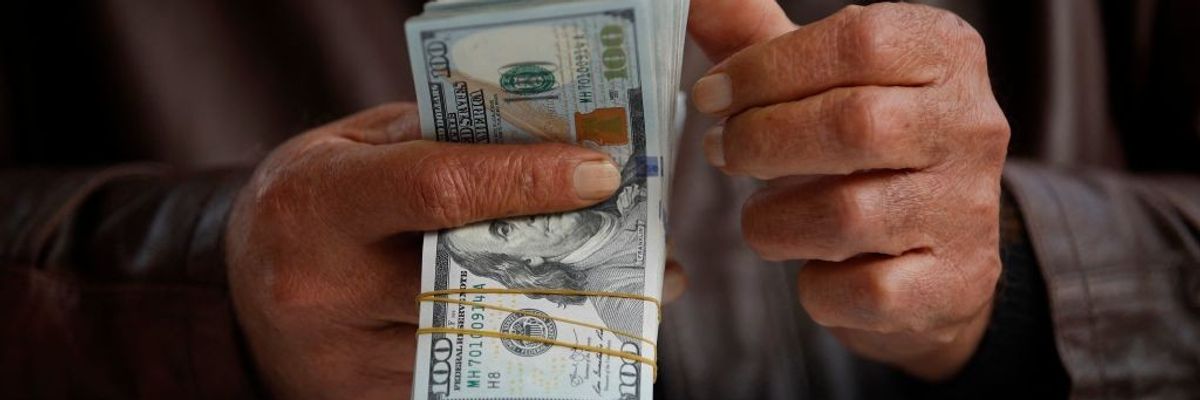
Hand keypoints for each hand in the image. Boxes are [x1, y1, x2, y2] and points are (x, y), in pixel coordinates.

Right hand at [225, 103, 683, 398]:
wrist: (238, 299)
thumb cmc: (310, 205)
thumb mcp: (351, 148)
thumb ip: (436, 141)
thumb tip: (550, 145)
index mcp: (317, 206)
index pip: (439, 190)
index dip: (528, 181)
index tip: (600, 172)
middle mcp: (325, 290)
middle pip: (475, 278)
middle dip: (567, 260)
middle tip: (643, 249)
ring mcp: (344, 360)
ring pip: (481, 341)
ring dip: (559, 315)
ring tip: (616, 291)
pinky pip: (461, 378)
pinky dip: (517, 353)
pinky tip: (558, 331)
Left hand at [689, 1, 1009, 379]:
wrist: (937, 255)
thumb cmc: (862, 152)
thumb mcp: (820, 82)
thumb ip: (757, 38)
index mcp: (945, 54)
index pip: (860, 40)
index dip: (767, 68)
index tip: (710, 94)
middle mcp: (971, 126)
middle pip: (853, 123)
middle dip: (761, 140)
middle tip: (720, 151)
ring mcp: (969, 210)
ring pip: (849, 214)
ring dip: (774, 219)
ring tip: (762, 215)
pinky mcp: (954, 284)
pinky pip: (862, 290)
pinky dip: (815, 286)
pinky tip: (811, 267)